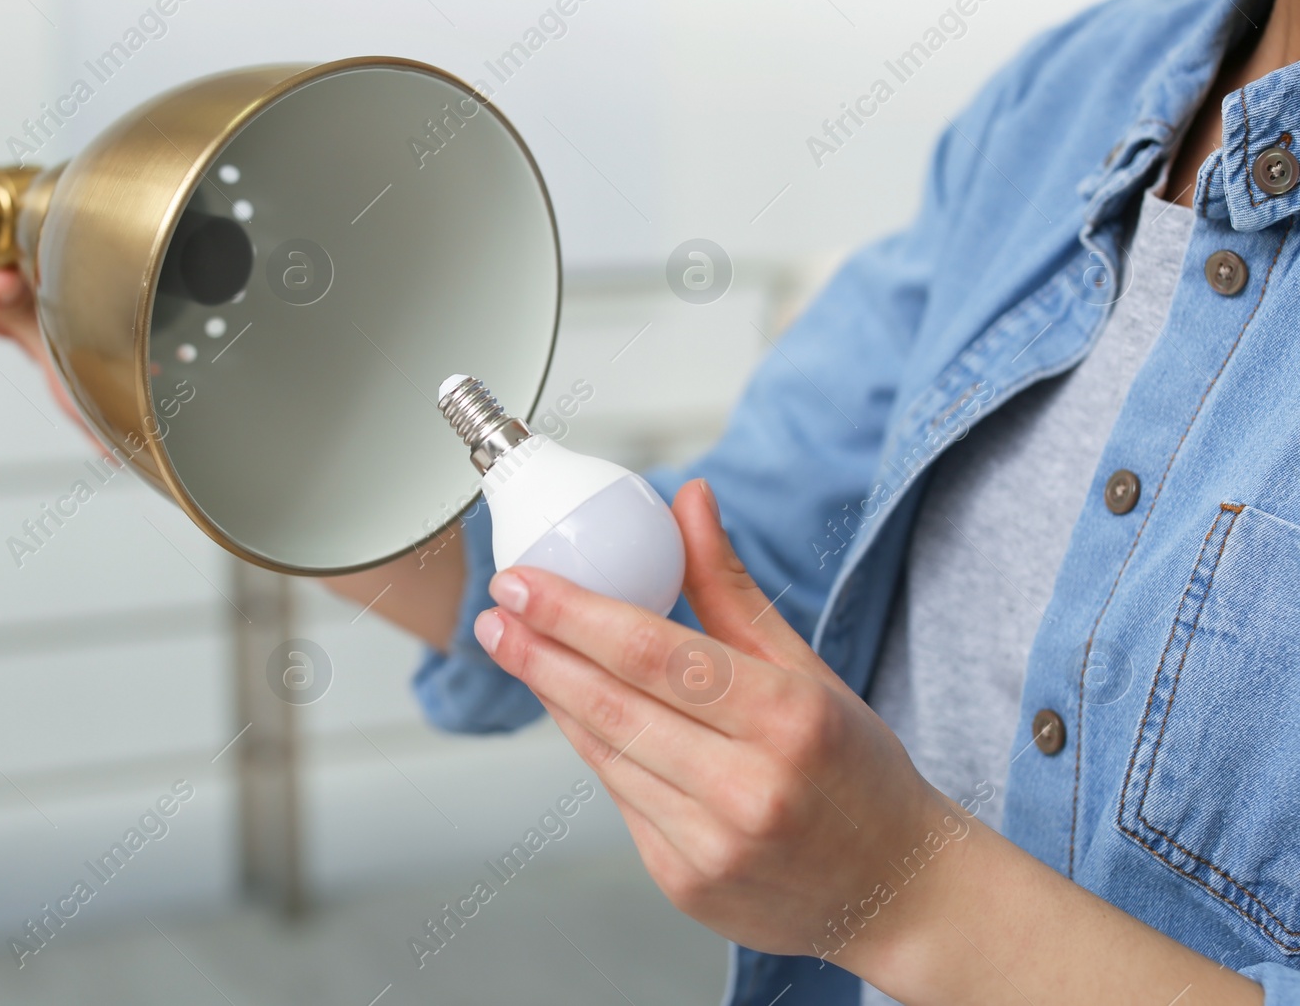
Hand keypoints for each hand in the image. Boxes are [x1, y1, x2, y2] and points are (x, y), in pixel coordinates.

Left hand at [471, 479, 960, 966]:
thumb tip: (687, 499)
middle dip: (539, 654)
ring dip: (554, 697)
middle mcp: (750, 788)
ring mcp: (713, 845)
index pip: (656, 655)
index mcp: (789, 718)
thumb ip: (730, 589)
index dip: (575, 615)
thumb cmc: (854, 767)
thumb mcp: (805, 668)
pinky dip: (595, 748)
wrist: (896, 890)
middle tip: (494, 614)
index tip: (521, 583)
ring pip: (606, 753)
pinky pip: (619, 799)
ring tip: (518, 649)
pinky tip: (576, 710)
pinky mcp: (685, 883)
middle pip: (614, 706)